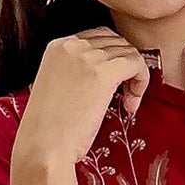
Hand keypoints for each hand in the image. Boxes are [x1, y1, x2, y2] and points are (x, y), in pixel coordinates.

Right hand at [14, 26, 150, 169]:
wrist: (43, 147)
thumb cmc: (48, 130)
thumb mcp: (57, 87)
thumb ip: (76, 72)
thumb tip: (103, 75)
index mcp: (58, 46)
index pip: (98, 37)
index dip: (113, 59)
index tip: (113, 84)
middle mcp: (72, 45)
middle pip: (116, 41)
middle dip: (126, 66)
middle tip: (124, 95)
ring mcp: (88, 57)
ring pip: (129, 52)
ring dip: (135, 77)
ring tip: (127, 103)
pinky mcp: (104, 73)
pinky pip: (137, 63)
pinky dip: (141, 81)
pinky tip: (131, 104)